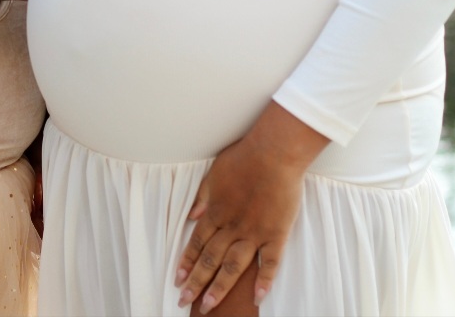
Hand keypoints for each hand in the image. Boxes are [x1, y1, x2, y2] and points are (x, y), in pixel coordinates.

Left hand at [175, 102, 328, 313]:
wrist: (273, 153)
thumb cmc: (243, 158)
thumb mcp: (213, 174)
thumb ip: (201, 198)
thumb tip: (191, 217)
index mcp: (215, 212)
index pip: (196, 243)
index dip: (186, 262)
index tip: (177, 280)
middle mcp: (231, 226)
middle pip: (210, 259)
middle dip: (196, 282)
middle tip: (184, 301)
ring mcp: (254, 232)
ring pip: (233, 266)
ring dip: (219, 287)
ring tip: (208, 305)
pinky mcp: (276, 233)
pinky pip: (270, 262)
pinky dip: (264, 281)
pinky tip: (257, 297)